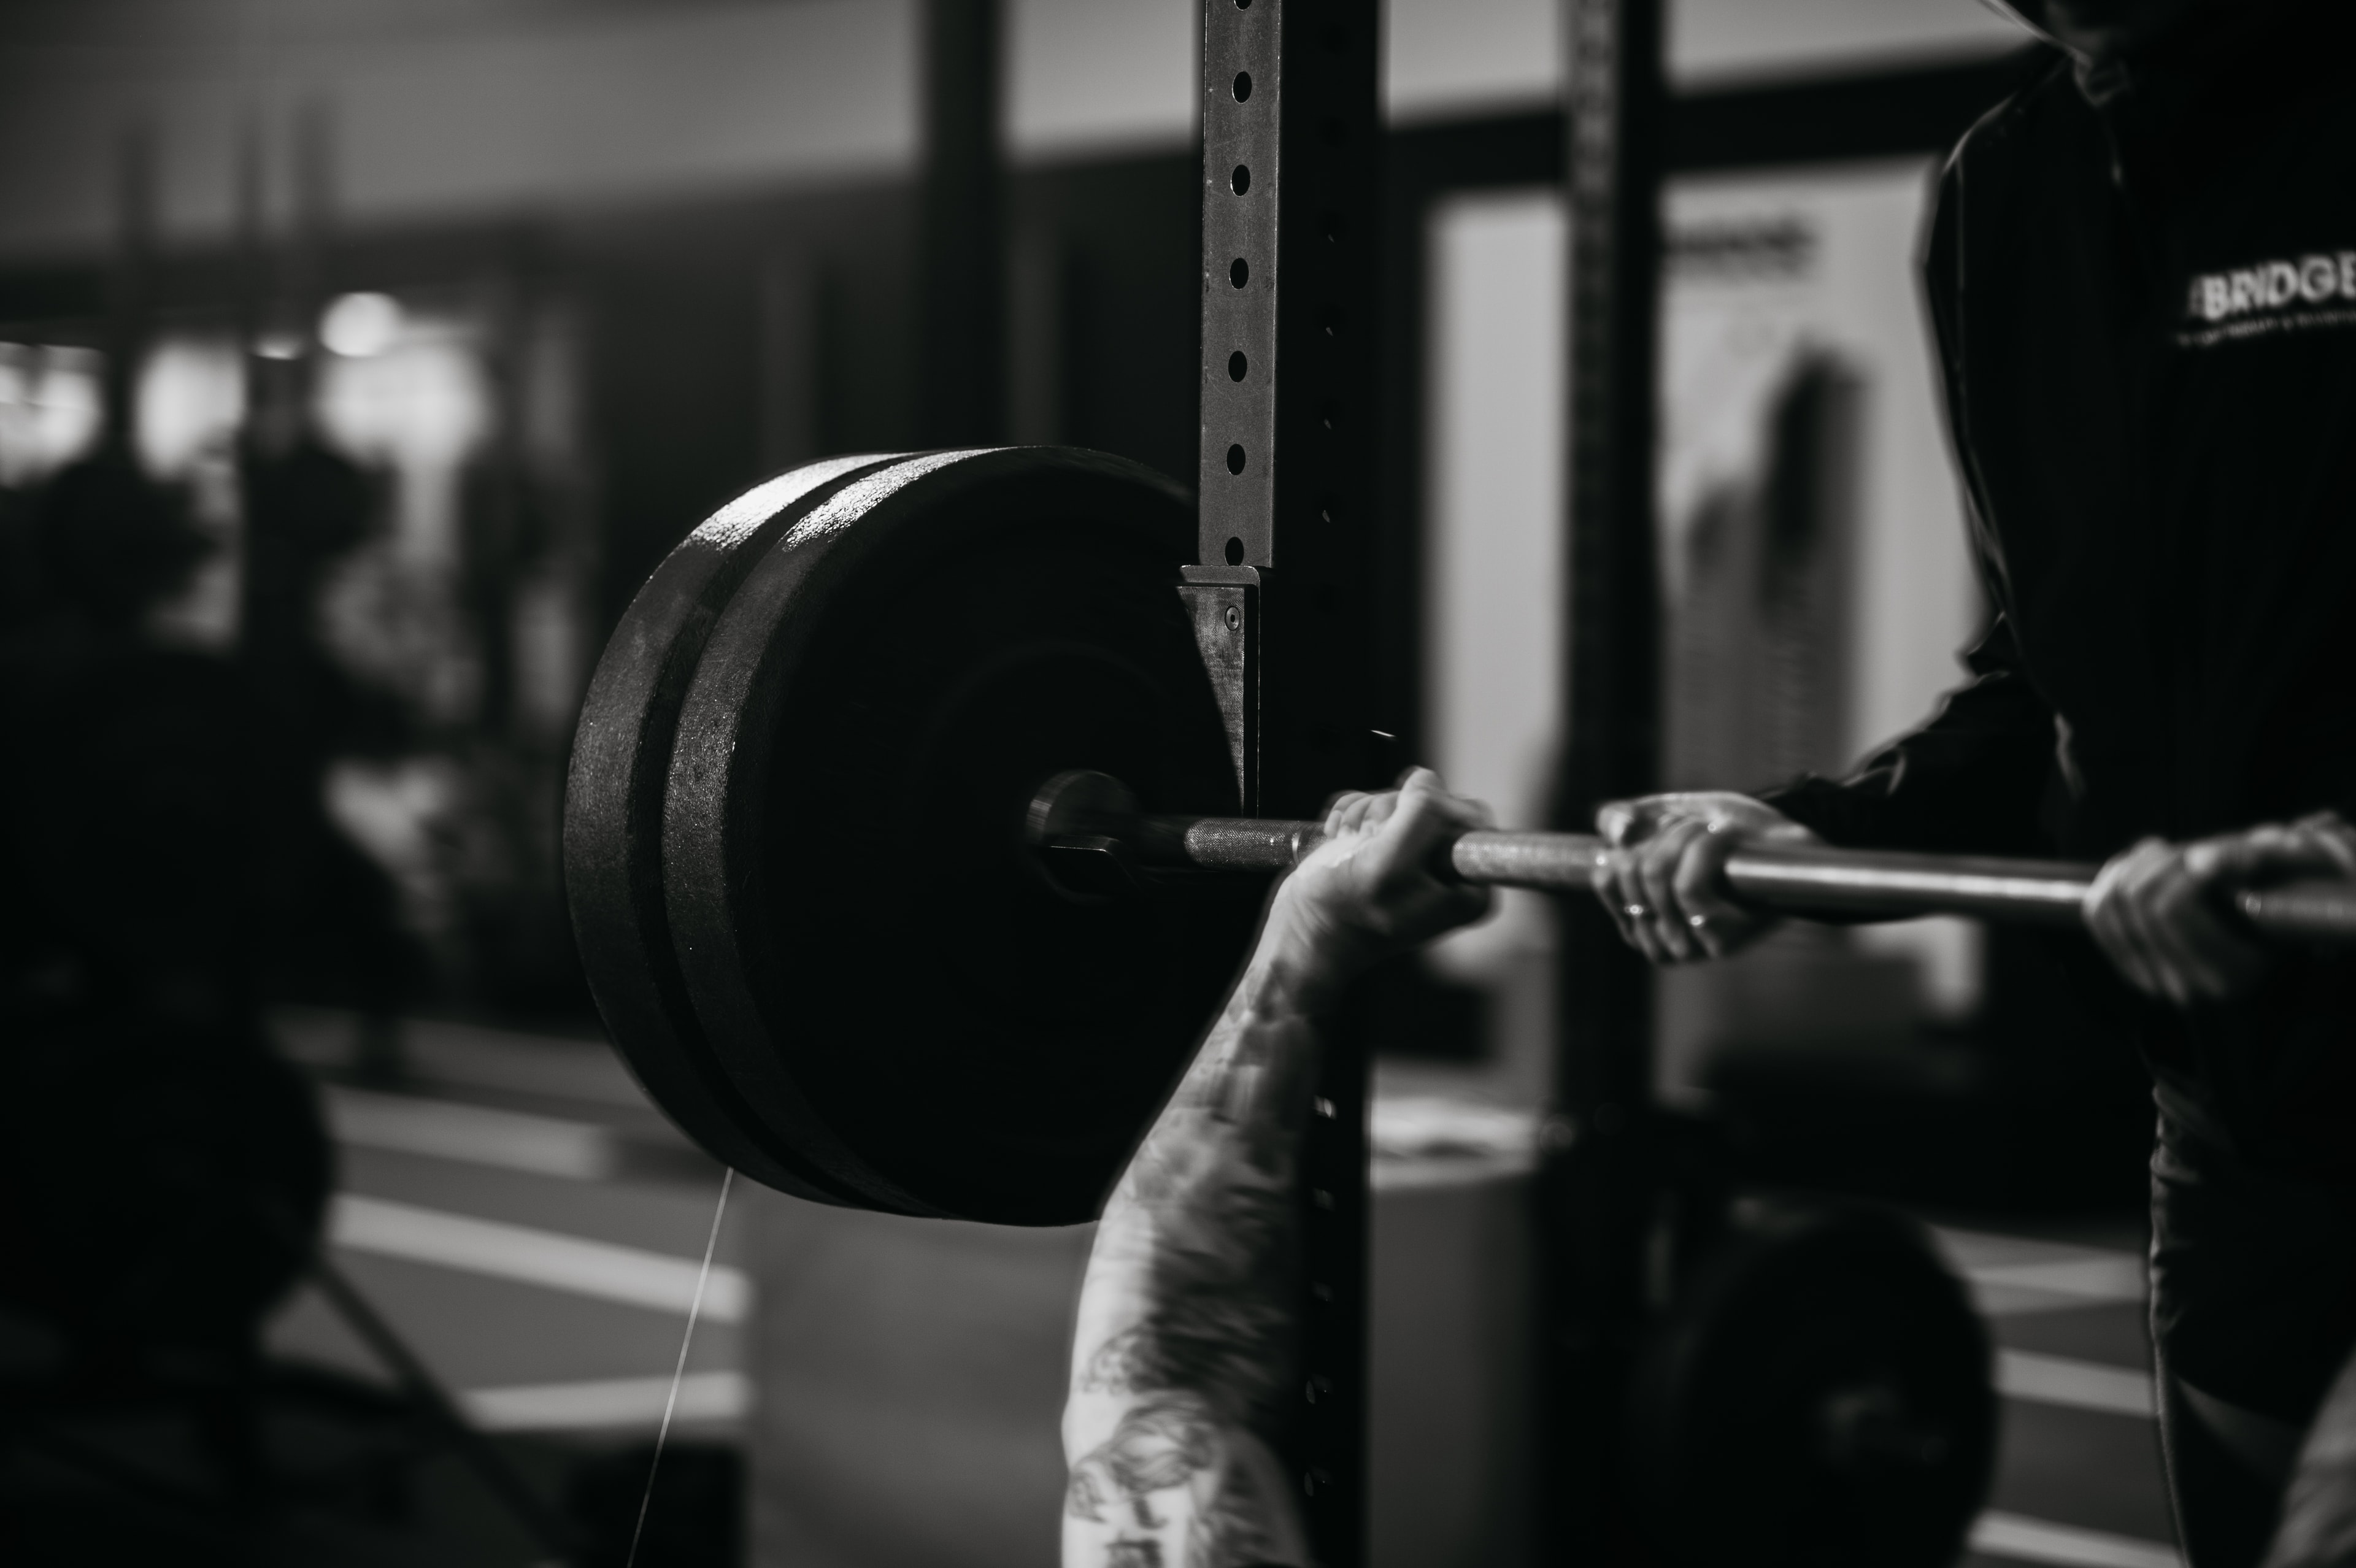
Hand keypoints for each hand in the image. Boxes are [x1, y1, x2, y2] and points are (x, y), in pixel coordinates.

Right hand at [1264, 768, 1493, 1000]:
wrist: (1300, 935)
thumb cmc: (1342, 913)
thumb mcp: (1390, 864)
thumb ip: (1422, 814)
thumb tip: (1427, 778)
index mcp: (1468, 888)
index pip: (1471, 815)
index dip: (1430, 813)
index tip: (1400, 846)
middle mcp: (1448, 873)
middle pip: (1433, 802)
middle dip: (1390, 815)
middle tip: (1368, 846)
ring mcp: (1415, 857)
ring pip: (1400, 799)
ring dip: (1364, 817)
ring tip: (1349, 847)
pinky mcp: (1386, 846)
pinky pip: (1374, 803)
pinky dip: (1350, 816)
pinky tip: (1340, 840)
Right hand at [1592, 792, 1816, 963]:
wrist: (1789, 846)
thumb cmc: (1730, 835)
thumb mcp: (1667, 816)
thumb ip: (1625, 819)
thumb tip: (1616, 834)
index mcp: (1639, 922)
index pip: (1607, 877)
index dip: (1632, 842)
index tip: (1663, 835)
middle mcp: (1660, 943)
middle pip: (1632, 871)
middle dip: (1663, 832)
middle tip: (1694, 828)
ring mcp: (1690, 946)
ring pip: (1657, 875)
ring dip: (1685, 835)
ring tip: (1711, 832)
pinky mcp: (1719, 941)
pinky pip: (1688, 885)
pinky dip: (1706, 846)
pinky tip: (1724, 837)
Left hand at [2085, 812, 2355, 1005]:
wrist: (2260, 948)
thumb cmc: (2273, 907)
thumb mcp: (2273, 881)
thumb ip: (2241, 863)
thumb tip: (2199, 859)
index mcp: (2227, 974)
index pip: (2171, 907)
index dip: (2181, 867)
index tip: (2203, 851)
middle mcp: (2185, 988)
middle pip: (2138, 900)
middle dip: (2157, 862)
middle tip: (2182, 849)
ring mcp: (2152, 983)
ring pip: (2111, 904)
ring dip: (2131, 867)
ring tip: (2161, 853)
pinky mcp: (2130, 969)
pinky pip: (2097, 916)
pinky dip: (2110, 882)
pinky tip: (2136, 866)